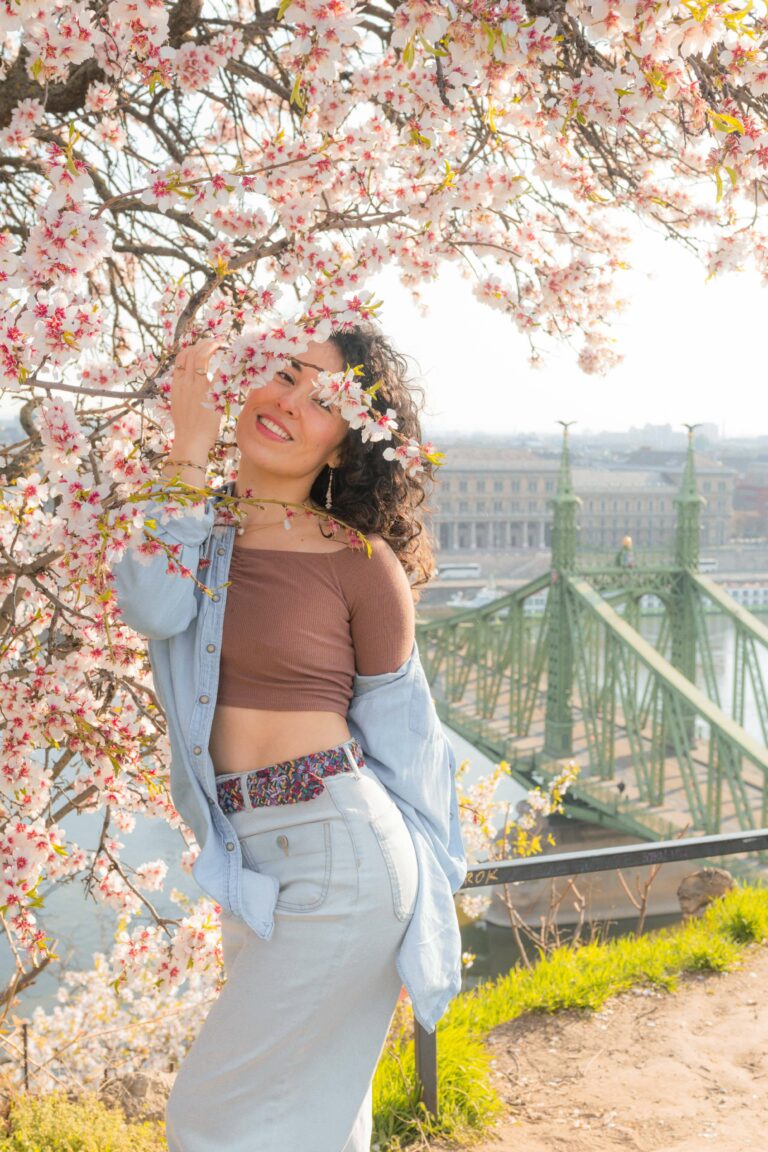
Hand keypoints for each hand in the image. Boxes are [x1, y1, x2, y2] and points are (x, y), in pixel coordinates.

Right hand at [168, 336, 227, 456]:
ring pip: (202, 356)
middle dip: (204, 343)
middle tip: (215, 342)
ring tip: (222, 344)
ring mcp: (197, 387)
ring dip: (213, 346)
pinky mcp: (210, 394)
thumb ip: (183, 393)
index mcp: (176, 385)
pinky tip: (233, 360)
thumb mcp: (178, 406)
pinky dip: (227, 363)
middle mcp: (185, 382)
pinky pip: (220, 373)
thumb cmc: (187, 428)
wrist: (189, 441)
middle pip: (191, 352)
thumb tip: (189, 387)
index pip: (180, 358)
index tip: (200, 346)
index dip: (191, 348)